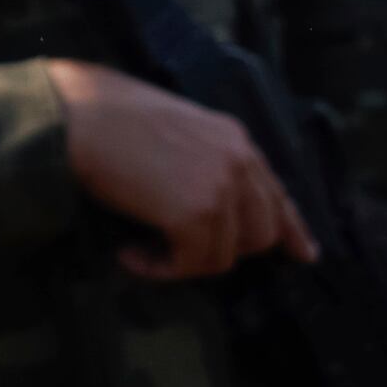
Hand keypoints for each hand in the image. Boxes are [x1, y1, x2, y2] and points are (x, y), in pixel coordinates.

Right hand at [53, 60, 316, 280]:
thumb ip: (206, 164)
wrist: (80, 117)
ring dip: (180, 262)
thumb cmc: (111, 121)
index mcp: (236, 140)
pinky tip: (129, 252)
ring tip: (141, 246)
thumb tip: (209, 211)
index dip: (291, 228)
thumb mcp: (179, 134)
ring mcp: (221, 188)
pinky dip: (158, 269)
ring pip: (223, 258)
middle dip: (221, 252)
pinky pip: (190, 266)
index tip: (305, 254)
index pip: (276, 193)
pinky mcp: (196, 214)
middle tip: (176, 248)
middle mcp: (239, 161)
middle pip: (259, 236)